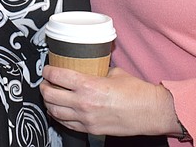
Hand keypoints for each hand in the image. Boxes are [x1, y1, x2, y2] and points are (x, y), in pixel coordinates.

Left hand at [40, 65, 178, 136]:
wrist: (151, 112)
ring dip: (48, 102)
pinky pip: (67, 124)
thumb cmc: (137, 92)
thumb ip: (98, 71)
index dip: (48, 71)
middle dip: (44, 87)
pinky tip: (58, 111)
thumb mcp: (114, 73)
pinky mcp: (91, 129)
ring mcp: (86, 119)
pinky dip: (58, 116)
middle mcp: (84, 103)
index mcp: (88, 85)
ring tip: (49, 96)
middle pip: (50, 95)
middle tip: (45, 82)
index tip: (47, 69)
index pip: (57, 76)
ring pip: (55, 111)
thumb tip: (90, 66)